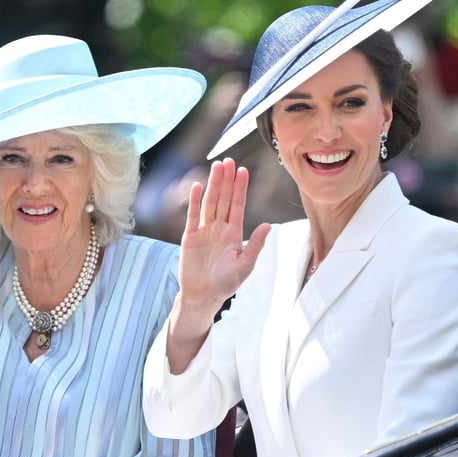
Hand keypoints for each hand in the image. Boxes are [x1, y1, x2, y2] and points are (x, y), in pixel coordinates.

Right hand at [177, 158, 269, 312]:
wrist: (203, 296)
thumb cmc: (226, 283)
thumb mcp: (245, 265)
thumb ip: (255, 244)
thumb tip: (267, 226)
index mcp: (234, 233)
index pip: (238, 205)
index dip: (240, 188)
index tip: (243, 171)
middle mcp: (219, 228)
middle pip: (223, 199)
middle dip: (226, 180)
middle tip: (228, 161)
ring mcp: (204, 230)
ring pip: (209, 202)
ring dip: (213, 184)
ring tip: (216, 167)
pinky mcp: (190, 237)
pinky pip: (192, 215)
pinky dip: (195, 201)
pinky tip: (198, 186)